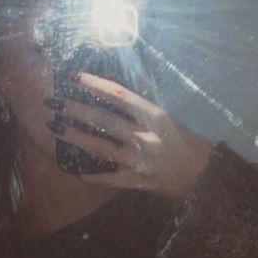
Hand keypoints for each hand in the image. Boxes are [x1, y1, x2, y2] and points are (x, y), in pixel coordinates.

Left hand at [45, 71, 210, 198]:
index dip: (95, 84)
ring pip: (103, 148)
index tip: (73, 76)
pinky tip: (74, 170)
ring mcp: (142, 161)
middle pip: (105, 120)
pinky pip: (111, 179)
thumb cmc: (185, 140)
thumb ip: (144, 101)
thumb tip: (122, 76)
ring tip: (56, 128)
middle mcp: (147, 137)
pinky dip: (93, 176)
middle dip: (76, 109)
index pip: (120, 95)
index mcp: (156, 116)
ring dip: (77, 137)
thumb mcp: (169, 115)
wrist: (204, 176)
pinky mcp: (140, 182)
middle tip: (53, 102)